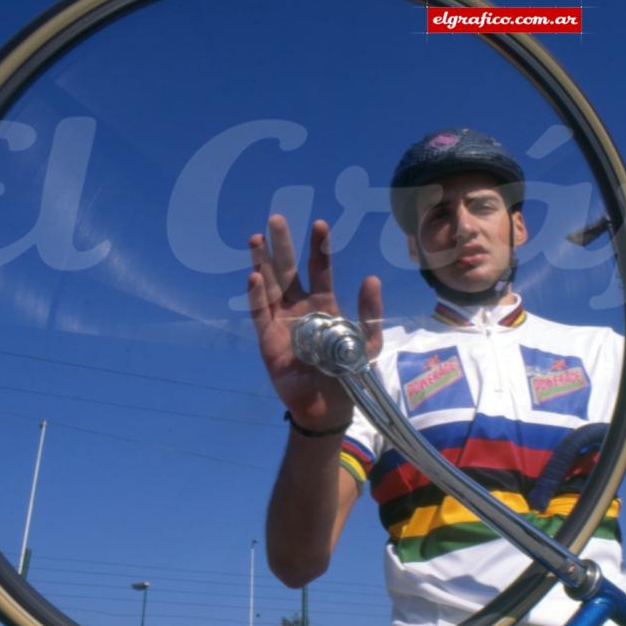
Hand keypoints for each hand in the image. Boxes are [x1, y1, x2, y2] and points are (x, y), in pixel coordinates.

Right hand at [247, 214, 382, 429]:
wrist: (327, 406)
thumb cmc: (348, 375)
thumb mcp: (367, 343)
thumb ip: (369, 313)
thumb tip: (370, 278)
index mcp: (324, 305)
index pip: (320, 270)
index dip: (318, 248)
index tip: (319, 224)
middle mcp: (299, 308)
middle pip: (288, 270)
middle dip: (282, 245)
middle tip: (276, 218)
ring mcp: (281, 321)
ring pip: (269, 285)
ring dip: (263, 262)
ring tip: (256, 239)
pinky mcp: (266, 338)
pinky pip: (259, 313)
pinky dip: (257, 295)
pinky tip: (255, 276)